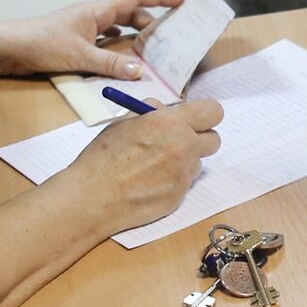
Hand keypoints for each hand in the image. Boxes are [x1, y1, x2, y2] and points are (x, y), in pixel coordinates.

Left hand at [0, 0, 184, 78]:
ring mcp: (82, 29)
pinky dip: (116, 49)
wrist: (7, 48)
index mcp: (96, 11)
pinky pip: (103, 42)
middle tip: (169, 36)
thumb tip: (141, 70)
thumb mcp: (80, 56)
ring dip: (132, 37)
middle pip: (128, 14)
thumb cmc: (41, 44)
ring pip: (115, 29)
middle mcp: (91, 16)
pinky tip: (120, 62)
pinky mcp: (72, 43)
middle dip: (150, 23)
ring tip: (150, 52)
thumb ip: (111, 63)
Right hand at [72, 99, 223, 229]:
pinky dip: (172, 181)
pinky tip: (148, 183)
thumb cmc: (103, 157)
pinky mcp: (179, 198)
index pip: (213, 111)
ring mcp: (183, 176)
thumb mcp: (124, 122)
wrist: (92, 198)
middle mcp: (184, 148)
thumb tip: (165, 109)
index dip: (205, 115)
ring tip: (153, 165)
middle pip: (213, 140)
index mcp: (172, 123)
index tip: (195, 118)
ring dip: (184, 161)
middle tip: (179, 141)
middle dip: (199, 138)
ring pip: (197, 163)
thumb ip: (151, 112)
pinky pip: (184, 183)